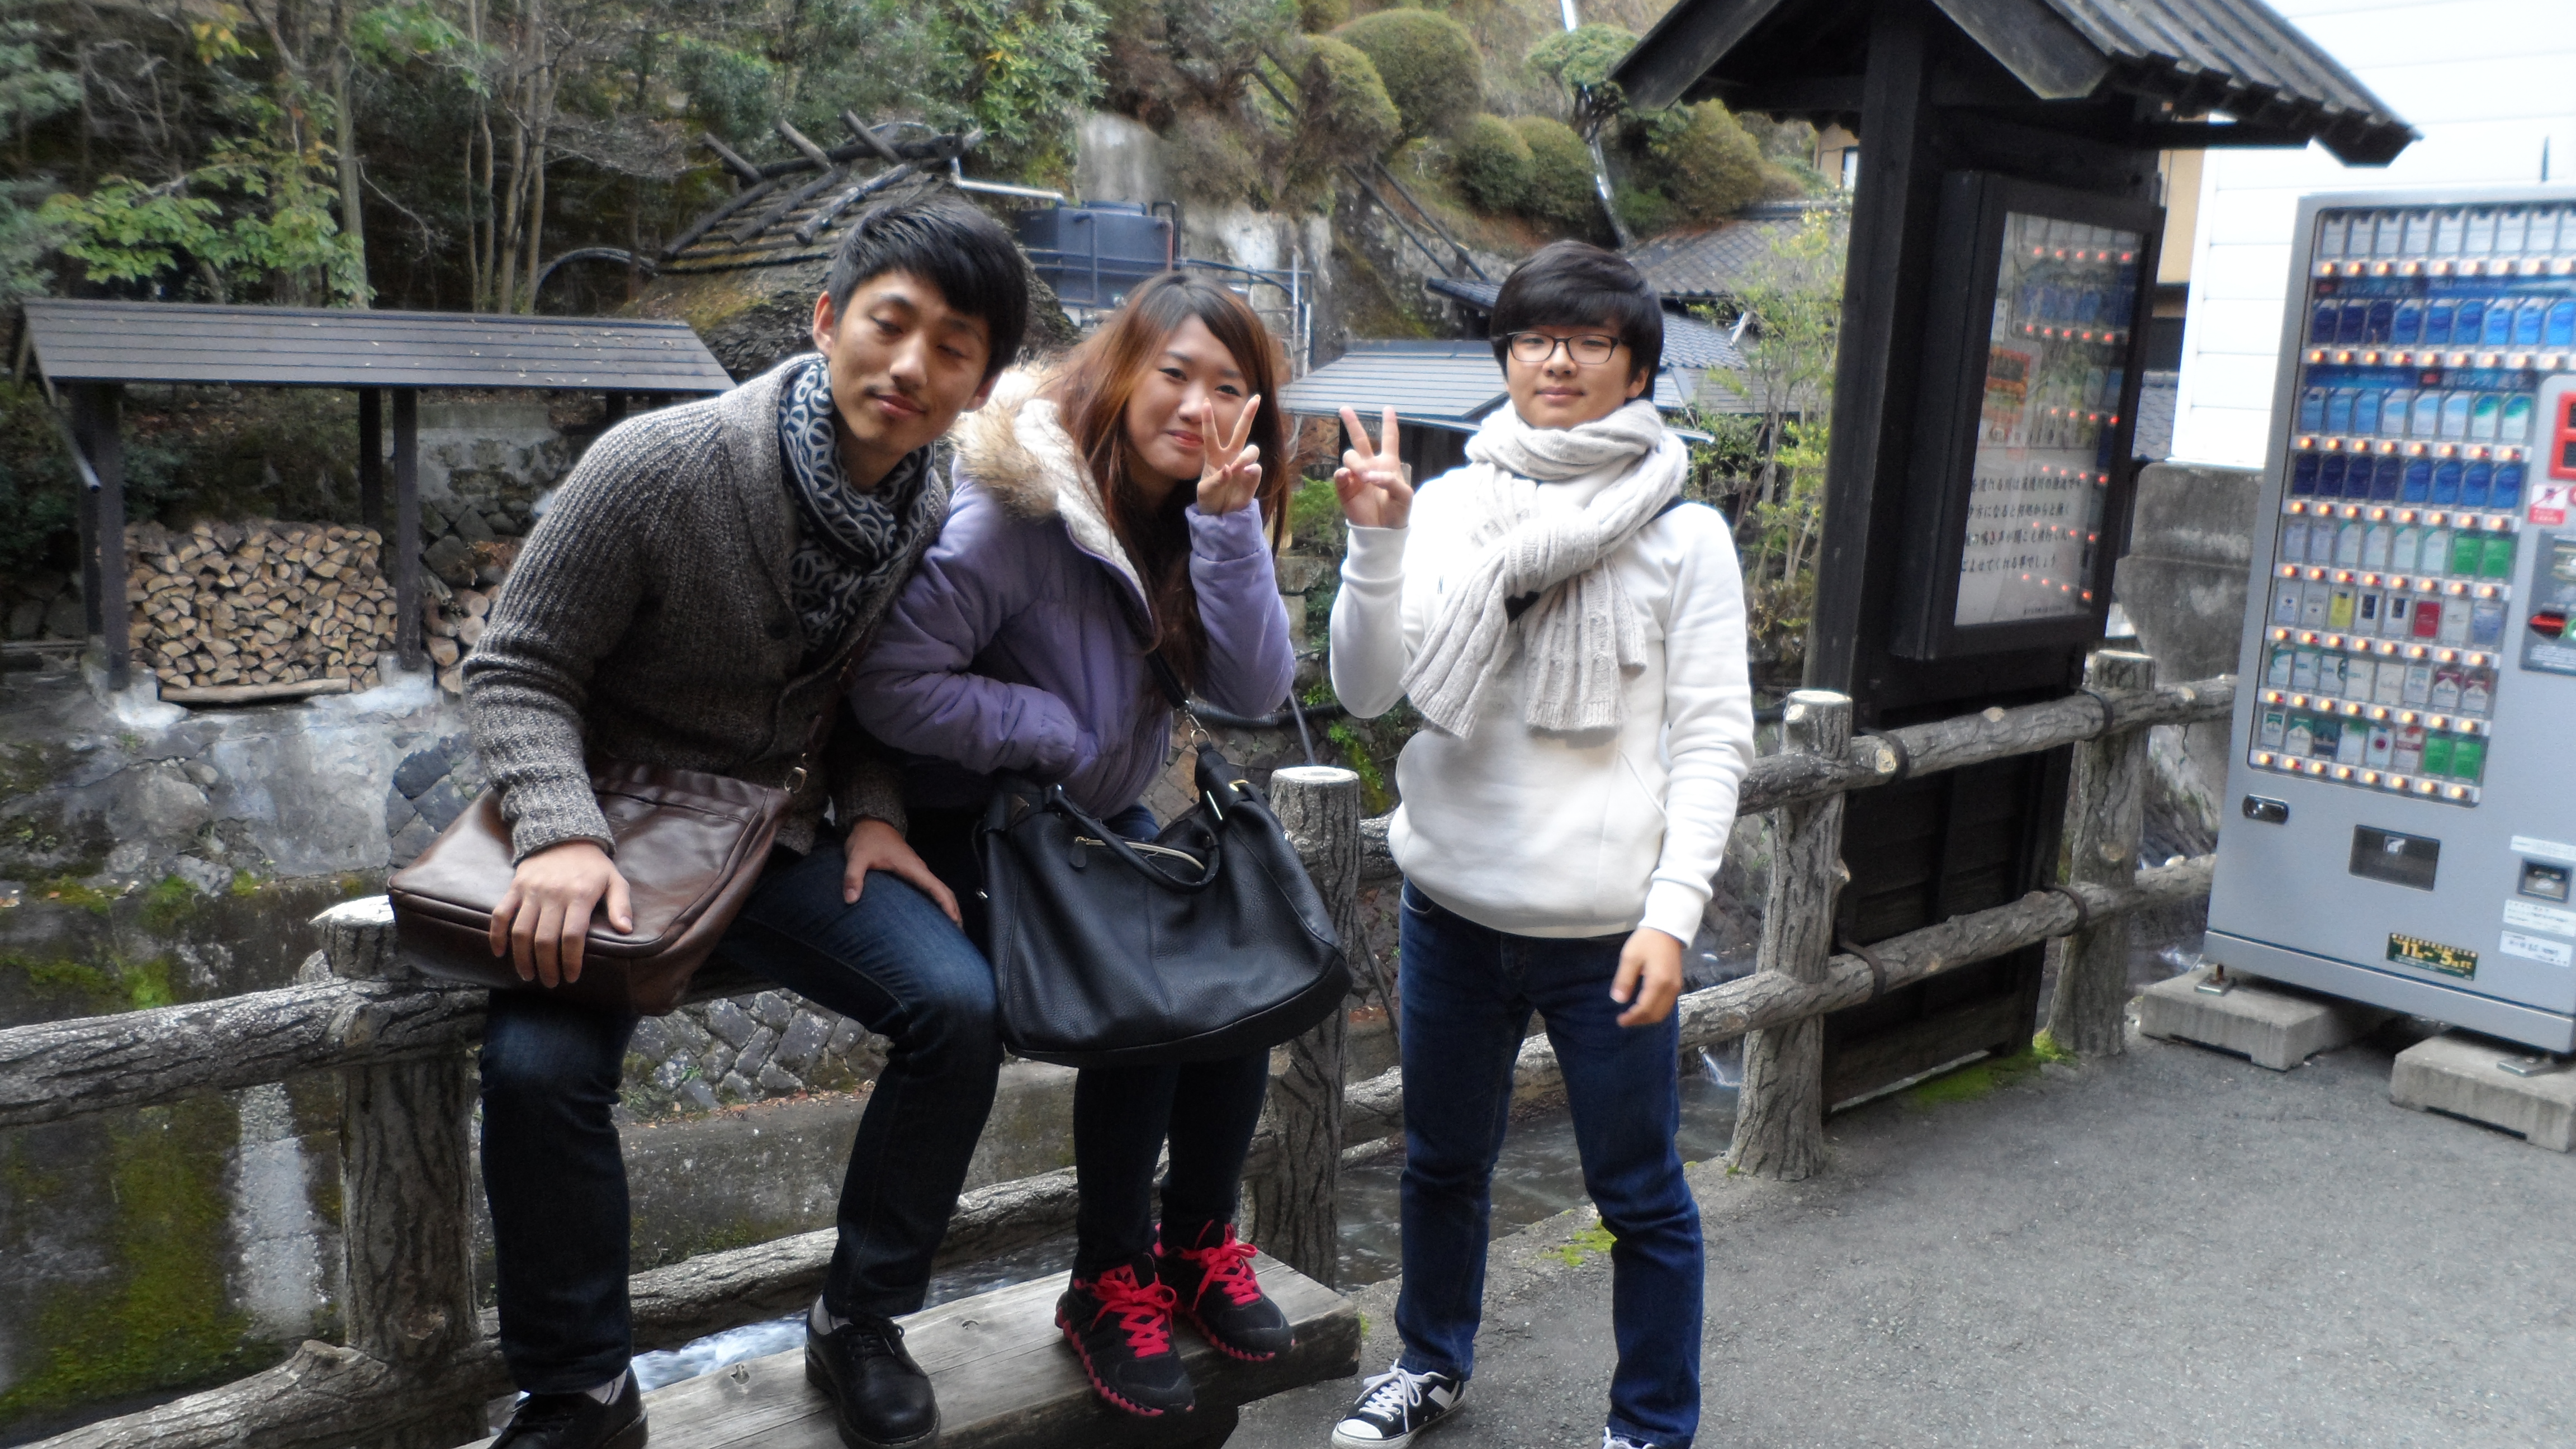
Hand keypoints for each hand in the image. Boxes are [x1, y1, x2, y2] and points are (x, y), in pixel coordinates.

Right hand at [489, 839, 631, 988]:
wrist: (564, 835)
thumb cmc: (593, 866)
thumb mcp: (615, 881)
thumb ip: (621, 905)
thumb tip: (626, 930)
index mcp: (580, 895)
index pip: (572, 936)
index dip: (570, 960)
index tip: (571, 977)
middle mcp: (553, 894)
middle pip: (544, 939)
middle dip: (546, 966)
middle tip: (550, 982)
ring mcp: (531, 891)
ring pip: (521, 931)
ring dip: (522, 957)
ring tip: (528, 974)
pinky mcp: (515, 887)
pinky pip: (501, 914)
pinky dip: (496, 935)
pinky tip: (499, 953)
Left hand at [843, 817, 961, 924]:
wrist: (871, 823)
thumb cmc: (867, 839)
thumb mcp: (857, 857)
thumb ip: (853, 877)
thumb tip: (850, 899)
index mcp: (911, 867)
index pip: (936, 887)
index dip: (947, 905)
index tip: (955, 921)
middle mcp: (919, 868)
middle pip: (944, 890)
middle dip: (953, 910)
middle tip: (957, 931)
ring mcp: (917, 869)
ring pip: (938, 888)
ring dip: (946, 905)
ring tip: (950, 926)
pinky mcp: (912, 871)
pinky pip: (930, 887)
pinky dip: (937, 899)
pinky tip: (932, 911)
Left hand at [1196, 393, 1263, 514]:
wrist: (1221, 514)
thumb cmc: (1210, 498)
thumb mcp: (1206, 491)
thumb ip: (1217, 480)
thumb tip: (1231, 468)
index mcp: (1214, 456)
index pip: (1211, 435)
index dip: (1208, 419)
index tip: (1206, 402)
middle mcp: (1230, 456)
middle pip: (1241, 431)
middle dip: (1249, 414)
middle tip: (1256, 398)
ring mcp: (1243, 466)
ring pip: (1252, 449)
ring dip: (1246, 456)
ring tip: (1237, 467)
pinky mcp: (1252, 477)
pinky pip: (1256, 469)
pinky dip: (1251, 471)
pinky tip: (1245, 474)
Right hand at [1333, 406, 1412, 528]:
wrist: (1383, 530)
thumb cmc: (1398, 511)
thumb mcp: (1404, 496)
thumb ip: (1391, 481)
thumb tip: (1370, 475)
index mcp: (1388, 464)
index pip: (1389, 440)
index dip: (1389, 424)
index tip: (1388, 408)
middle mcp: (1370, 465)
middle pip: (1361, 440)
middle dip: (1353, 423)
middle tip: (1344, 408)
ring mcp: (1356, 476)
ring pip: (1349, 456)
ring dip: (1356, 462)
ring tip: (1364, 476)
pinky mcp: (1345, 488)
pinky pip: (1340, 475)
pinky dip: (1344, 474)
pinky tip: (1350, 477)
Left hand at [1610, 926, 1684, 1027]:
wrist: (1667, 929)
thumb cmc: (1646, 941)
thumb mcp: (1630, 957)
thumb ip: (1624, 980)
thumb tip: (1618, 1000)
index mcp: (1659, 982)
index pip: (1645, 1009)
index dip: (1632, 1018)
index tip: (1620, 1021)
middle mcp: (1671, 988)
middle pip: (1656, 1014)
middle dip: (1640, 1021)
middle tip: (1624, 1020)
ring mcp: (1676, 987)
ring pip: (1663, 1012)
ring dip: (1648, 1017)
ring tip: (1632, 1016)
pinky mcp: (1677, 984)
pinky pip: (1667, 1005)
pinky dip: (1655, 1011)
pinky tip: (1644, 1007)